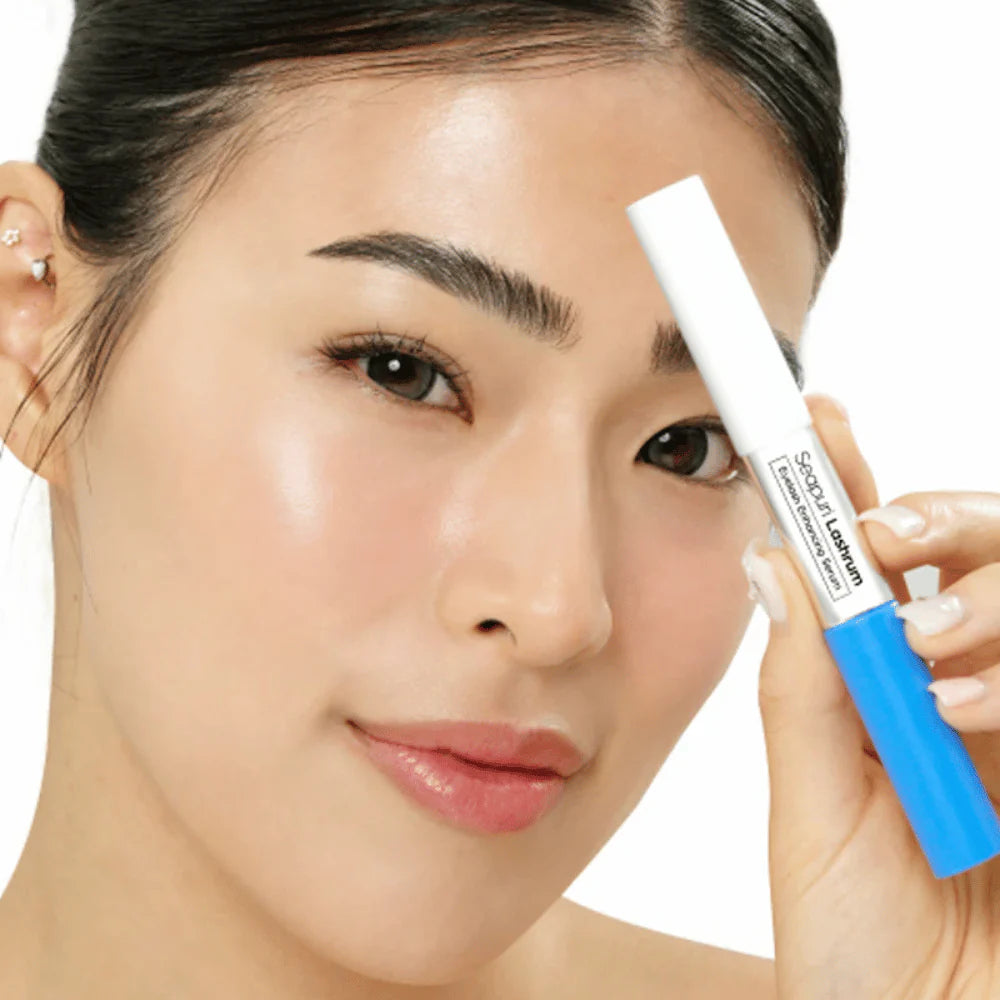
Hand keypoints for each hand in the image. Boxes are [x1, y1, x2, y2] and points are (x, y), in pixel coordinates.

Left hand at [750, 394, 999, 999]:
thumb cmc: (856, 949)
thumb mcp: (815, 810)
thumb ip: (804, 689)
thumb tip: (771, 564)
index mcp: (885, 694)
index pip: (874, 569)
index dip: (849, 492)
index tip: (815, 426)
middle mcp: (963, 694)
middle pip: (977, 557)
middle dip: (943, 522)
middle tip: (885, 534)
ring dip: (984, 604)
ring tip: (931, 663)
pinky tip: (975, 716)